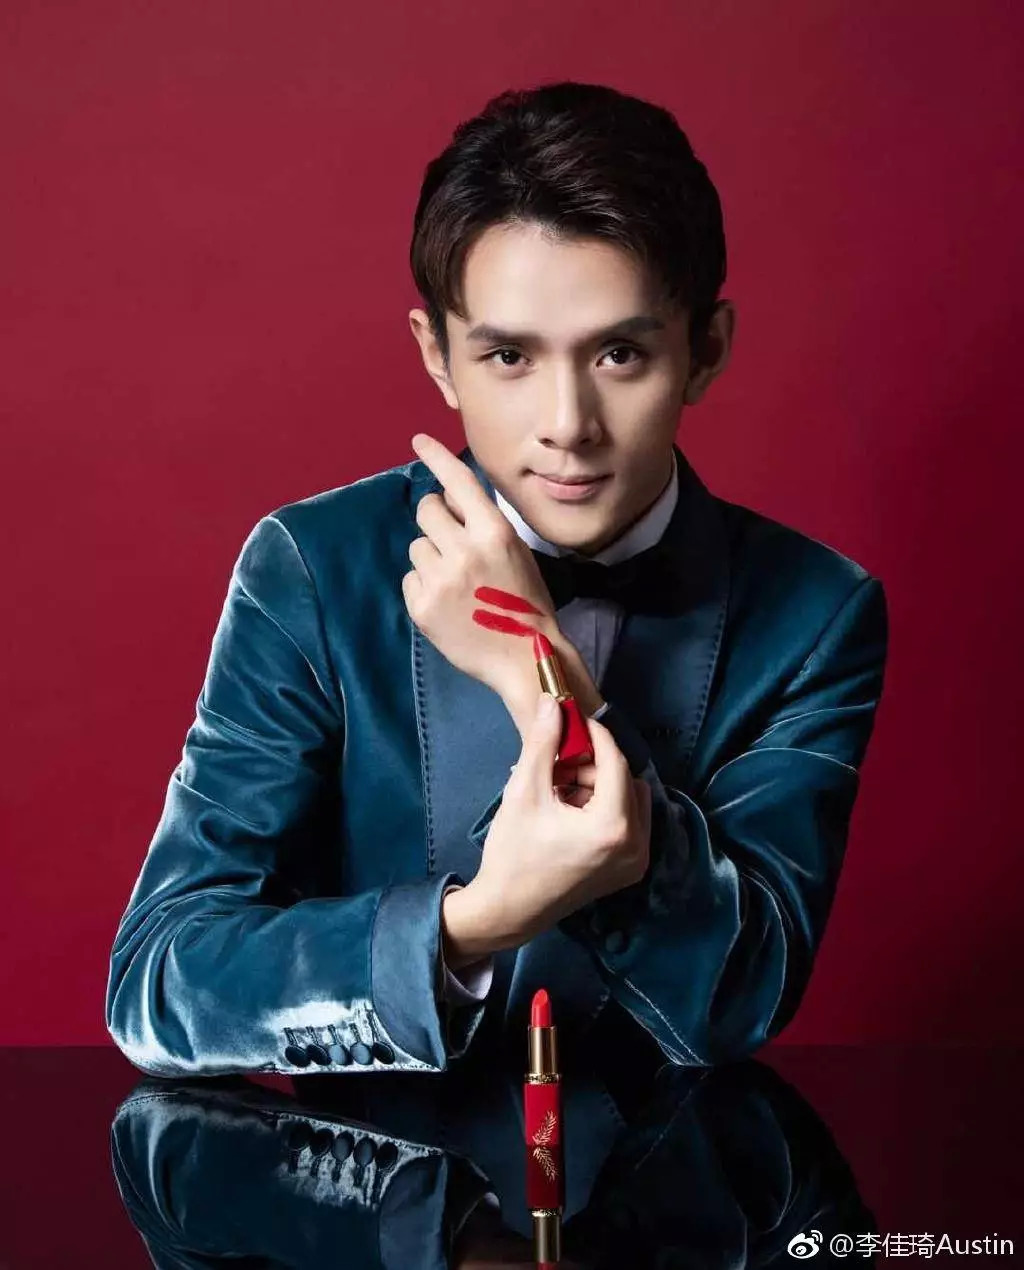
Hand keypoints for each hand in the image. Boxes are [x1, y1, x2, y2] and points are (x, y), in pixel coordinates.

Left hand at [402, 433, 559, 706]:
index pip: (458, 482)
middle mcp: (464, 550)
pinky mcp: (421, 606)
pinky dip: (425, 586)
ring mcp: (440, 579)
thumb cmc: (525, 602)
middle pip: (427, 510)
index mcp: (494, 532)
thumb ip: (484, 525)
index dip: (436, 457)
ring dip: (432, 557)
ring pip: (418, 546)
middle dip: (436, 518)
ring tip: (457, 582)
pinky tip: (448, 603)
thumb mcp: (517, 552)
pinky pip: (410, 578)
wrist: (524, 657)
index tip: (418, 440)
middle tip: (450, 539)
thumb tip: (450, 500)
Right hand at [450, 693, 652, 952]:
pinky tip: (572, 811)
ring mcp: (636, 862)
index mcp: (613, 827)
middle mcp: (636, 846)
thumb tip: (555, 701)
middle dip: (596, 766)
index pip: (616, 762)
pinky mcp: (630, 870)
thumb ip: (544, 744)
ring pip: (631, 800)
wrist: (509, 910)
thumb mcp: (525, 792)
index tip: (574, 721)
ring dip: (602, 786)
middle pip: (627, 780)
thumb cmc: (513, 853)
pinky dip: (607, 809)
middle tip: (560, 768)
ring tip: (562, 790)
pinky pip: (630, 823)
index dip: (596, 736)